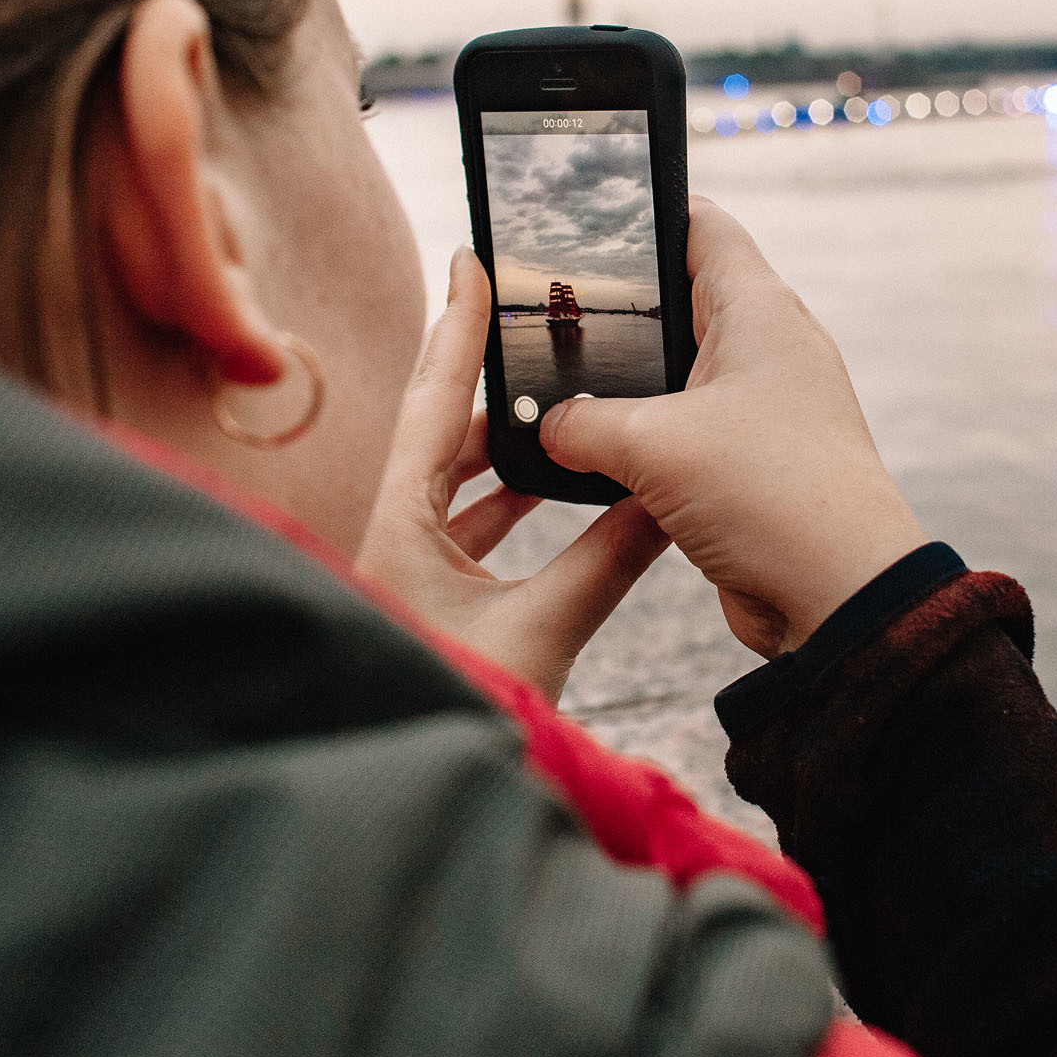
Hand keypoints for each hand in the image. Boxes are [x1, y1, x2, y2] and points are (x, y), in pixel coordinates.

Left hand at [356, 246, 668, 701]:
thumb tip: (665, 496)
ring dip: (510, 452)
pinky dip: (510, 507)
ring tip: (565, 411)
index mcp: (397, 528)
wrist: (408, 796)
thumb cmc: (462, 712)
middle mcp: (391, 538)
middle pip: (442, 435)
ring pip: (455, 486)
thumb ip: (608, 561)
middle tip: (539, 334)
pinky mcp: (425, 604)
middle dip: (496, 386)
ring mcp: (404, 572)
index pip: (433, 403)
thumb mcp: (544, 632)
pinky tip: (556, 497)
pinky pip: (467, 530)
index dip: (458, 329)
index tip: (474, 260)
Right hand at [539, 198, 924, 658]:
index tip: (586, 216)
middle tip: (546, 316)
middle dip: (618, 310)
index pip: (701, 224)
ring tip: (561, 390)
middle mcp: (769, 348)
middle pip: (681, 300)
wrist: (839, 598)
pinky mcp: (756, 465)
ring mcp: (766, 408)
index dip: (645, 209)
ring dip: (629, 388)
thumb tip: (553, 428)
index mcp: (758, 309)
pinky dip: (648, 442)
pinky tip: (600, 457)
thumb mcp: (651, 445)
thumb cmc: (770, 496)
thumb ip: (583, 423)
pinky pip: (690, 435)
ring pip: (681, 376)